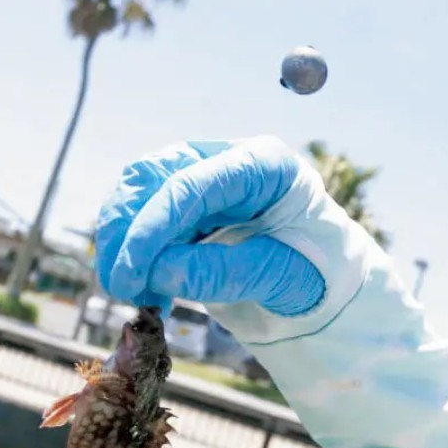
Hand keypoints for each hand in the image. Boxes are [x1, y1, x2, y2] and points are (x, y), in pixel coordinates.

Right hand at [95, 136, 324, 319]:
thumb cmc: (318, 275)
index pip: (190, 184)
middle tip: (121, 284)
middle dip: (127, 230)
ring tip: (130, 290)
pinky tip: (143, 287)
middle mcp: (227, 158)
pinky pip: (142, 214)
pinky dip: (130, 249)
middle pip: (153, 176)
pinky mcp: (185, 201)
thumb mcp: (282, 279)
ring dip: (120, 240)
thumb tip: (156, 272)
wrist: (326, 282)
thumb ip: (222, 272)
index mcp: (263, 164)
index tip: (131, 271)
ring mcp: (203, 174)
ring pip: (138, 191)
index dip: (152, 226)